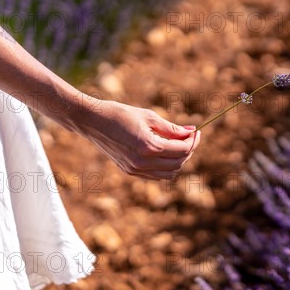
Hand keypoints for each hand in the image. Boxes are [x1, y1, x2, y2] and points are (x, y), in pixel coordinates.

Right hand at [76, 100, 199, 179]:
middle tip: (190, 137)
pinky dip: (165, 167)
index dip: (193, 141)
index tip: (197, 132)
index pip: (181, 150)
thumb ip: (171, 128)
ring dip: (178, 161)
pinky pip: (156, 175)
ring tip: (178, 145)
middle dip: (188, 151)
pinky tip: (165, 152)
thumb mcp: (148, 117)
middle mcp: (143, 162)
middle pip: (178, 163)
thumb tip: (191, 131)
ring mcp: (135, 169)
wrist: (92, 121)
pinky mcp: (129, 171)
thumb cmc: (119, 114)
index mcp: (149, 147)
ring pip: (168, 173)